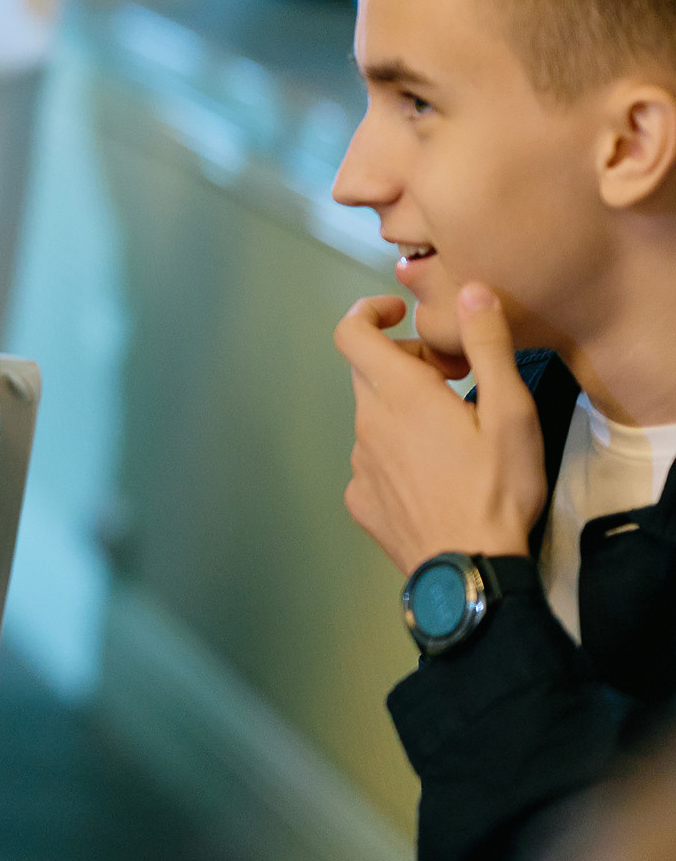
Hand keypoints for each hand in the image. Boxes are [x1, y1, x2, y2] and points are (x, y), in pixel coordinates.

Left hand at [332, 283, 547, 575]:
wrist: (469, 568)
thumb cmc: (495, 488)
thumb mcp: (510, 412)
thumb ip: (487, 346)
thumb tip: (471, 291)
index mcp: (398, 394)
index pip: (350, 332)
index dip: (368, 312)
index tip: (401, 315)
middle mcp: (366, 424)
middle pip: (369, 373)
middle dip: (406, 362)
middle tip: (455, 378)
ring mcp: (359, 464)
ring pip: (374, 418)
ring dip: (405, 411)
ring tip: (455, 433)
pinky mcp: (361, 500)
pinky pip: (374, 460)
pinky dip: (398, 453)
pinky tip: (436, 476)